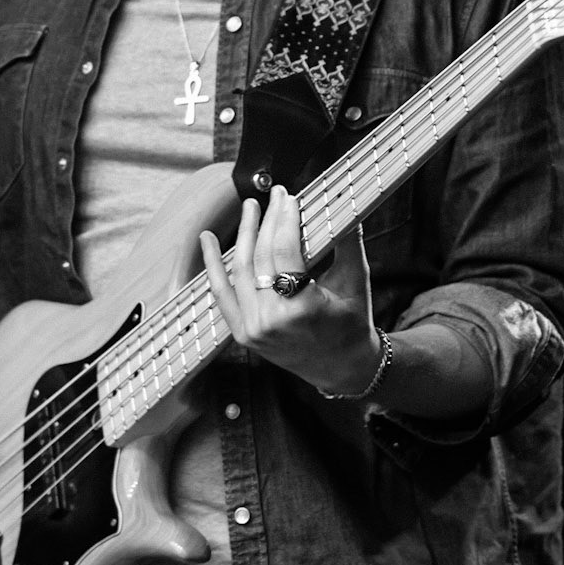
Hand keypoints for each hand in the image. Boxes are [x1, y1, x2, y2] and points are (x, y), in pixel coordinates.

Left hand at [202, 186, 382, 396]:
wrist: (342, 368)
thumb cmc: (352, 325)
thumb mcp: (356, 282)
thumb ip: (347, 241)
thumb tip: (343, 202)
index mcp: (300, 308)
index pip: (285, 251)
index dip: (284, 219)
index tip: (288, 198)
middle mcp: (270, 320)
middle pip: (262, 257)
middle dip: (268, 221)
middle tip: (275, 196)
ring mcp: (252, 329)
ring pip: (241, 270)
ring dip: (243, 235)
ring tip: (249, 209)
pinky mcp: (243, 333)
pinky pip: (223, 295)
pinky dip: (214, 266)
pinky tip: (207, 241)